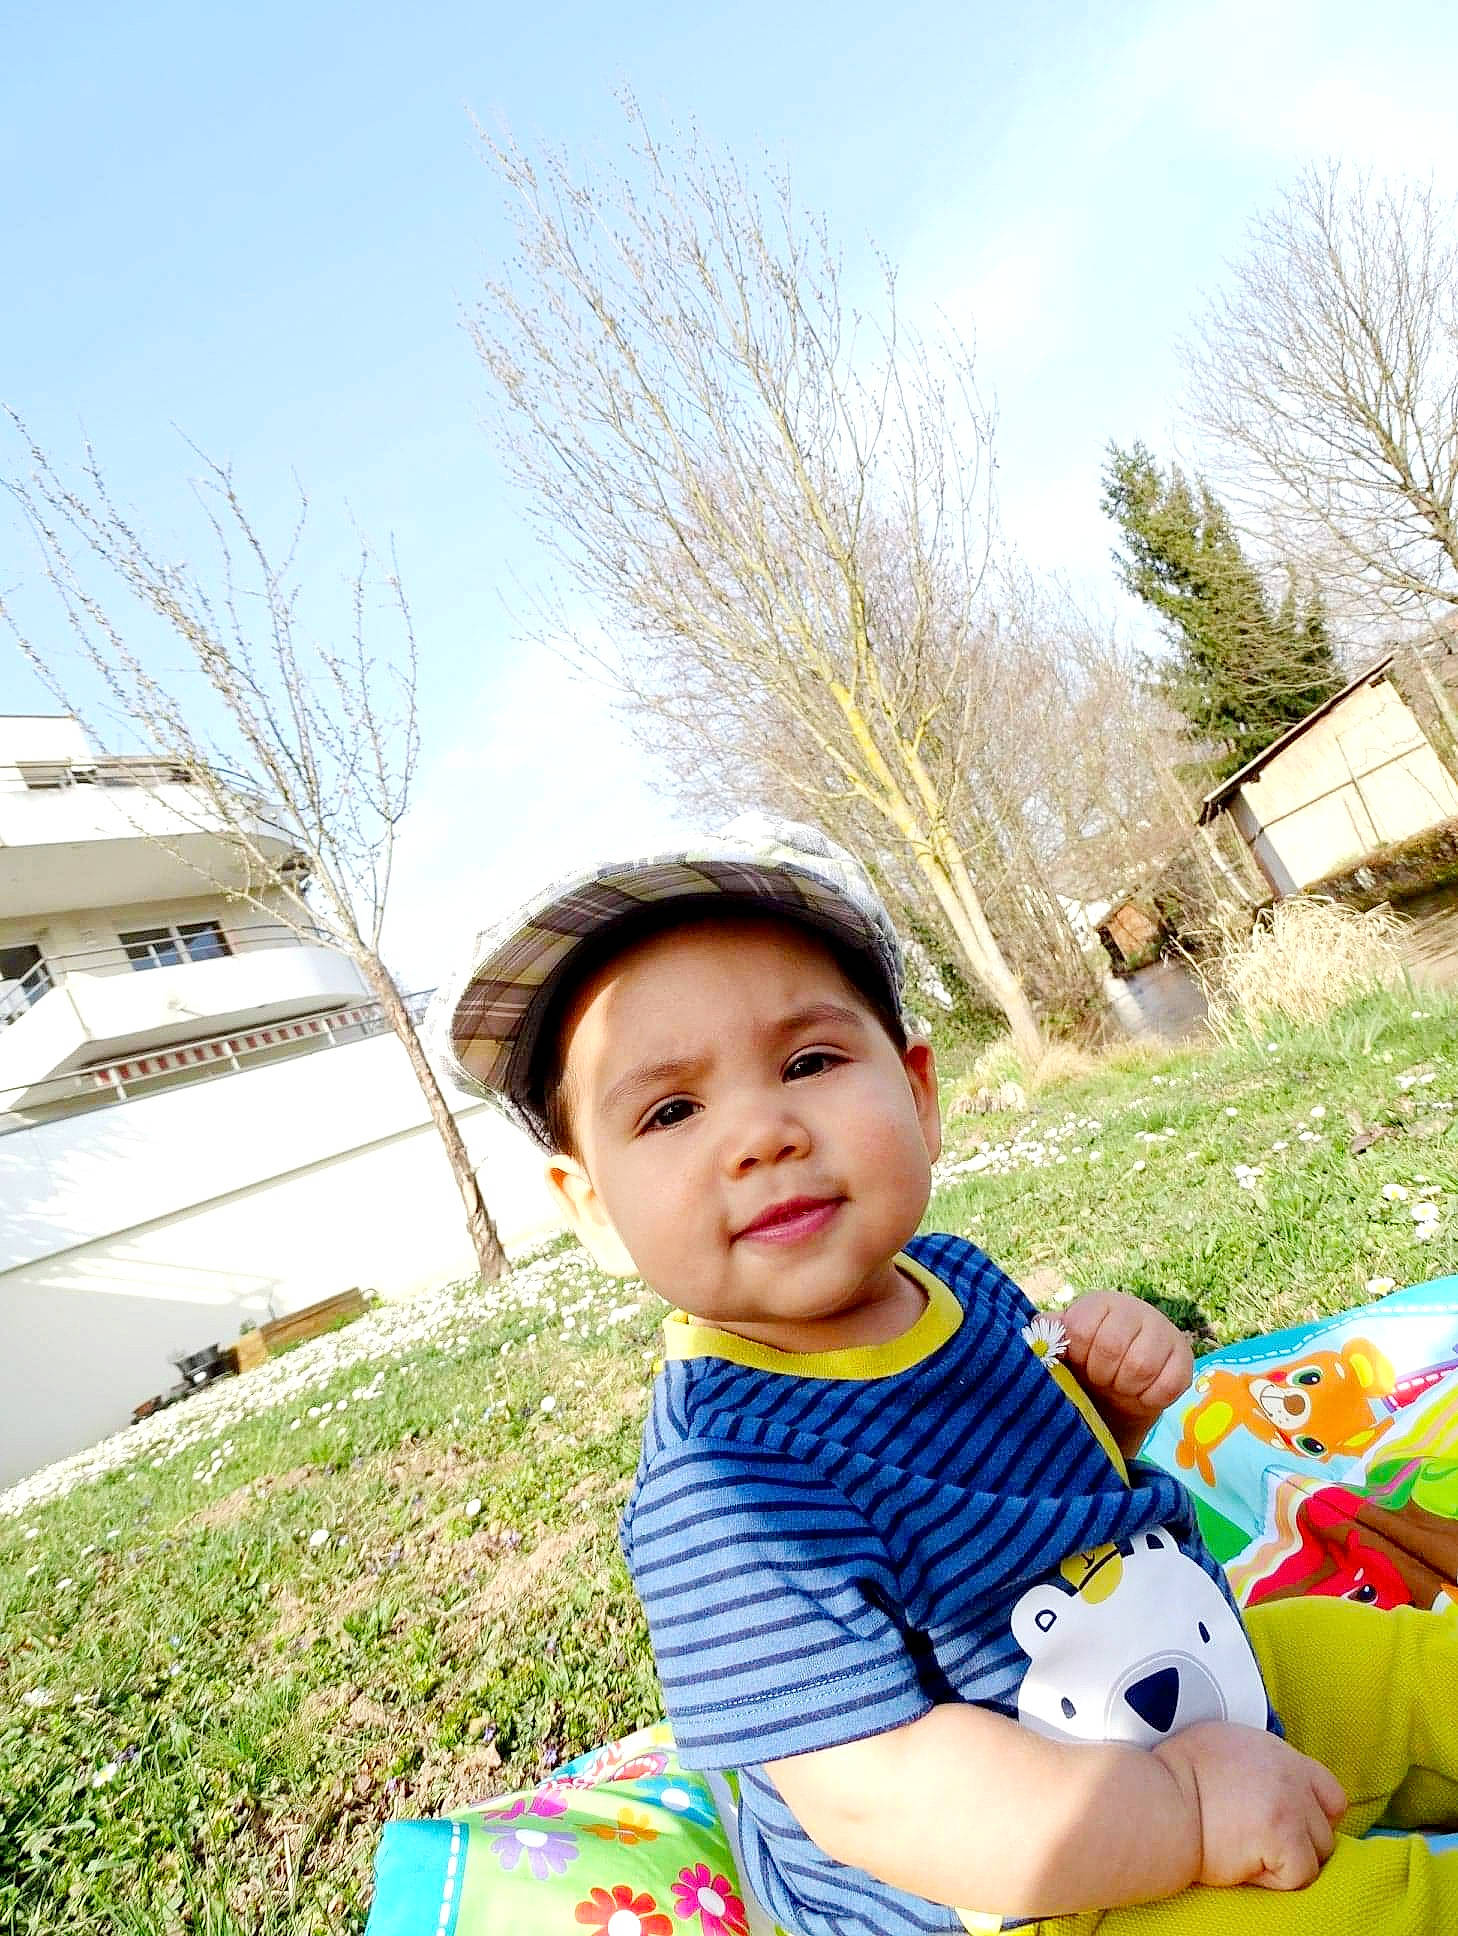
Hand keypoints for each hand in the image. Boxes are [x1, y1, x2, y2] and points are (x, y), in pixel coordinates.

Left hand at [1060, 1291, 1192, 1451]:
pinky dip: (1151, 1397)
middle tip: (1101, 1378)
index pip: (1081, 1328)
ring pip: (1141, 1366)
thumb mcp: (1063, 1347)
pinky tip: (1142, 1392)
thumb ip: (1048, 1335)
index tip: (1080, 1362)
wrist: (1121, 1385)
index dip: (1078, 1355)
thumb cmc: (1085, 1362)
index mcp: (1099, 1302)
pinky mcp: (1185, 1358)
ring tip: (1120, 1384)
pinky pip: (1169, 1385)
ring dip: (1125, 1387)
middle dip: (1101, 1373)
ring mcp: (1164, 1331)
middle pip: (1111, 1347)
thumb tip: (1037, 1334)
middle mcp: (1134, 1309)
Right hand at [1155, 1721, 1346, 1890]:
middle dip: (1298, 1842)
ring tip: (1246, 1850)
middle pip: (1325, 1826)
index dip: (1313, 1816)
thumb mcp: (1218, 1746)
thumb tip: (1268, 1782)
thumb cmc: (1172, 1780)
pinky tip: (1243, 1862)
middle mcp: (1288, 1772)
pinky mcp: (1283, 1835)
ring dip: (1286, 1861)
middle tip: (1258, 1843)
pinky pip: (1301, 1875)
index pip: (1328, 1791)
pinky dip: (1274, 1880)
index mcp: (1274, 1750)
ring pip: (1318, 1852)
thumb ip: (1256, 1762)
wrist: (1155, 1803)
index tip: (1290, 1828)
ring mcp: (1290, 1803)